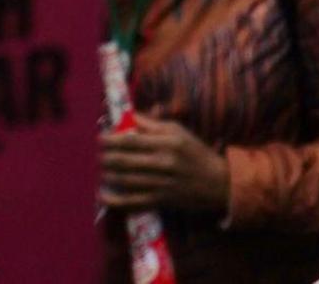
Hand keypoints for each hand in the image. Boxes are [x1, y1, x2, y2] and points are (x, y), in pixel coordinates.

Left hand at [101, 114, 230, 214]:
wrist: (218, 183)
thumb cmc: (195, 152)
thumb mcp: (177, 131)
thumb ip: (150, 123)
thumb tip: (126, 116)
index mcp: (167, 143)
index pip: (131, 140)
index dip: (110, 139)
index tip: (100, 138)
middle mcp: (163, 164)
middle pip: (124, 161)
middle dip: (106, 157)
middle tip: (100, 154)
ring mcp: (162, 185)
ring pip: (126, 181)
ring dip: (108, 175)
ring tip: (102, 169)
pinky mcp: (162, 201)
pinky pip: (134, 202)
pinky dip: (116, 200)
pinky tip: (103, 195)